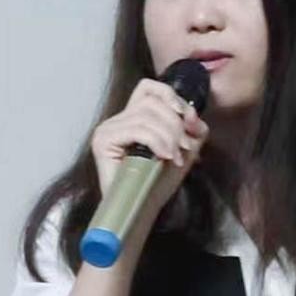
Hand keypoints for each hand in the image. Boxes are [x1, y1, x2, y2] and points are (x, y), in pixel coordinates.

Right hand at [90, 78, 209, 212]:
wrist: (143, 208)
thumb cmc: (159, 181)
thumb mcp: (185, 149)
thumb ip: (192, 128)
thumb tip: (193, 115)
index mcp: (136, 116)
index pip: (150, 88)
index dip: (172, 96)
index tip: (189, 118)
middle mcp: (119, 118)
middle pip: (153, 102)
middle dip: (176, 124)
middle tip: (184, 148)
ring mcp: (108, 128)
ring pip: (147, 116)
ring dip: (169, 137)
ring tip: (174, 156)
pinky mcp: (103, 141)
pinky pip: (137, 129)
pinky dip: (156, 142)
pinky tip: (163, 157)